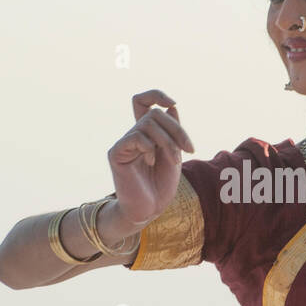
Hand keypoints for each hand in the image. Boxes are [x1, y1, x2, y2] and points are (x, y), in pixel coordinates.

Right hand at [107, 90, 194, 234]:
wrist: (150, 210)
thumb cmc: (161, 185)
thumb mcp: (174, 154)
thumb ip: (172, 131)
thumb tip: (171, 106)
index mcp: (146, 133)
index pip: (143, 101)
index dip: (156, 95)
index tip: (172, 102)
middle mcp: (133, 135)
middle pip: (154, 113)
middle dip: (177, 129)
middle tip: (189, 149)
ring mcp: (124, 143)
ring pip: (148, 124)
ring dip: (168, 141)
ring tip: (173, 159)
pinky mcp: (116, 153)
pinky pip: (136, 137)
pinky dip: (150, 148)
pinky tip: (151, 162)